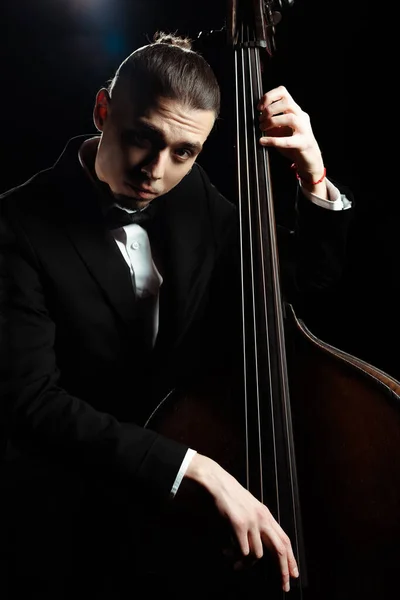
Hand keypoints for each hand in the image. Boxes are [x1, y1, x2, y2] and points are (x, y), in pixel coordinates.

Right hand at [185, 453, 299, 591]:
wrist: (218, 484)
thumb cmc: (231, 497)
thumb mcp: (251, 509)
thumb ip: (258, 525)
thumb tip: (260, 550)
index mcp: (266, 515)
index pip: (285, 539)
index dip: (291, 558)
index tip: (294, 574)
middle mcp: (262, 519)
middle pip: (279, 549)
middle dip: (283, 570)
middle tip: (284, 586)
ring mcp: (251, 522)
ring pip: (257, 554)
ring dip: (246, 564)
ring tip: (236, 565)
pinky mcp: (239, 524)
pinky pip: (242, 550)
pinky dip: (235, 556)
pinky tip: (226, 553)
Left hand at [257, 85, 325, 192]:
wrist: (309, 159)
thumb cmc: (293, 144)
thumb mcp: (280, 130)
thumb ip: (271, 123)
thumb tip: (258, 119)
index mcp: (295, 110)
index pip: (283, 93)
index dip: (269, 96)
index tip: (259, 107)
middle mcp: (301, 117)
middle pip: (287, 103)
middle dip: (270, 110)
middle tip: (260, 120)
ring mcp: (304, 129)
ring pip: (290, 118)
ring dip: (272, 122)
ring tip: (263, 128)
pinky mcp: (303, 143)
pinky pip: (289, 141)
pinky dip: (273, 140)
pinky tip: (263, 141)